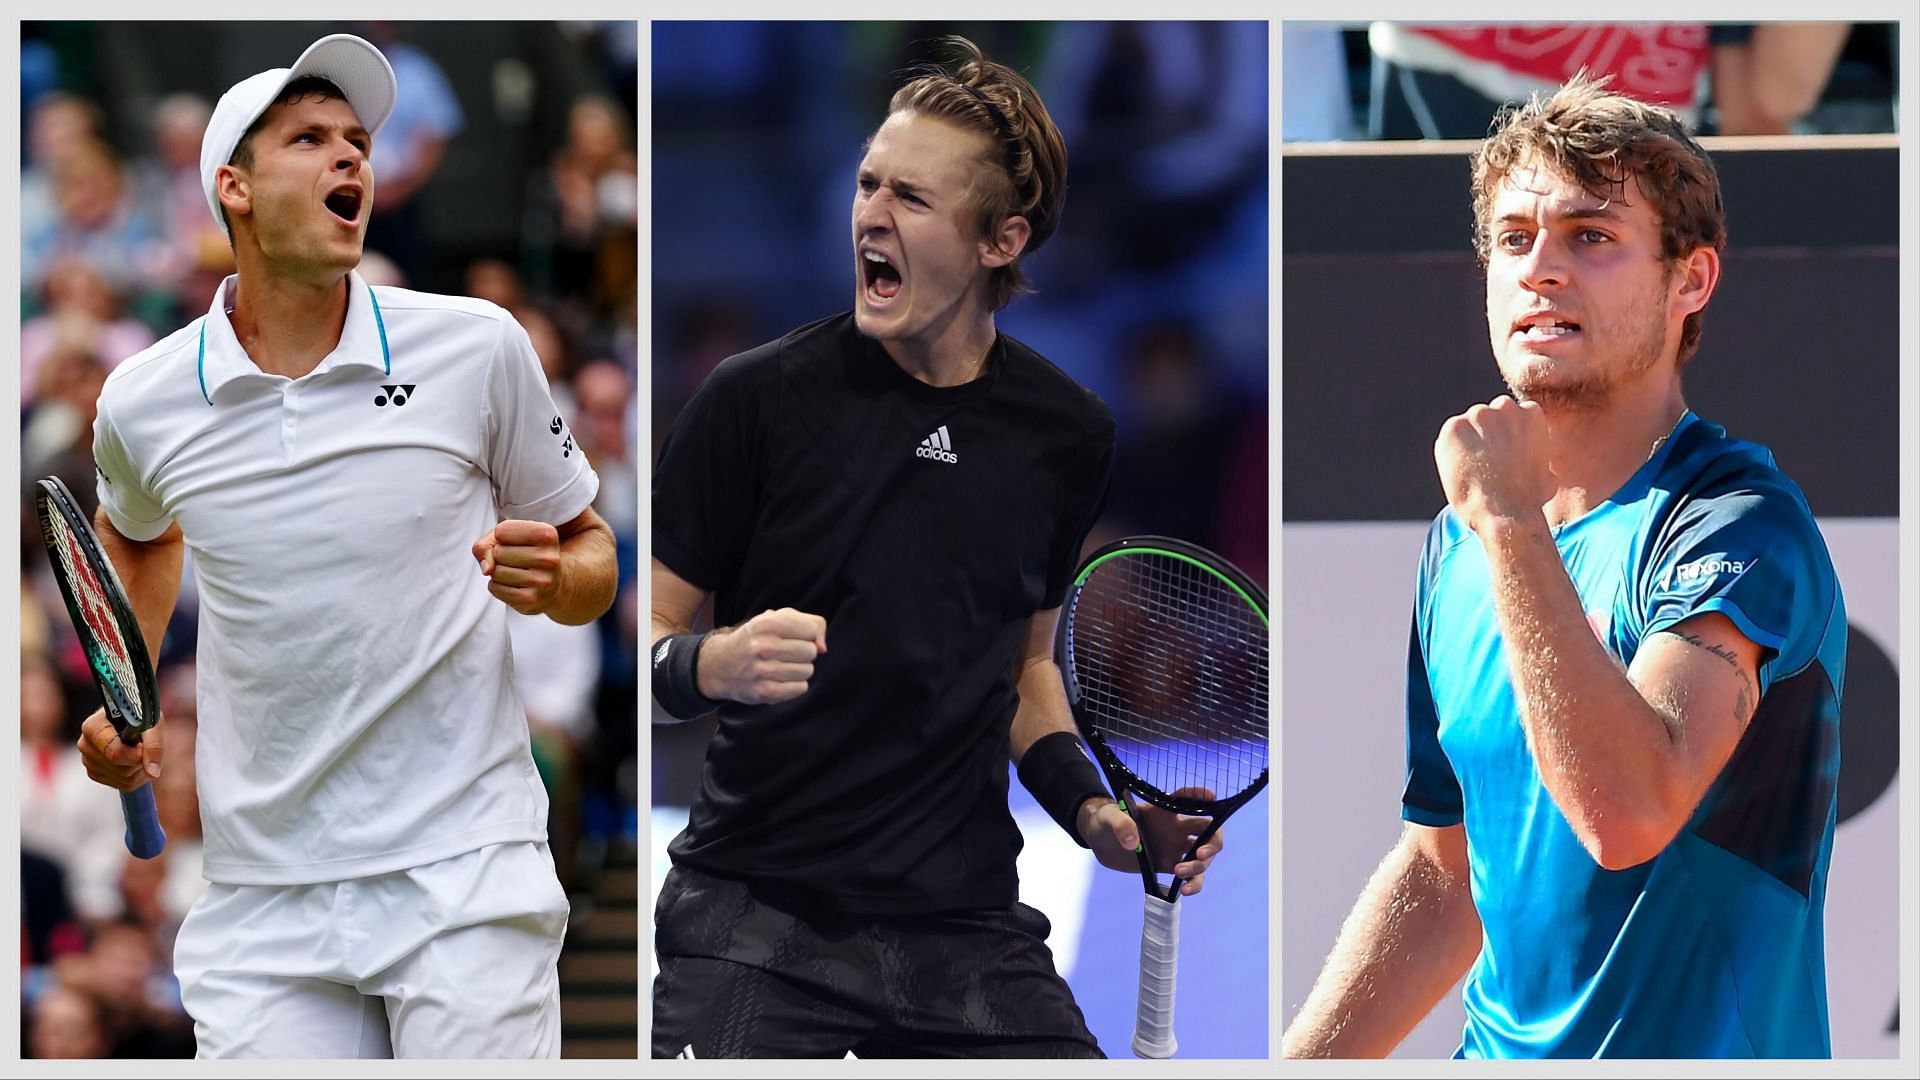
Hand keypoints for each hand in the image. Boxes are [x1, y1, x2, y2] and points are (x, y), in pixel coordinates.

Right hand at [77, 709, 161, 791]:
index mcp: (93, 726)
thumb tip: (153, 773)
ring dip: (141, 768)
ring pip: (124, 779)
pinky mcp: (94, 773)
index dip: (136, 755)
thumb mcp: (151, 722)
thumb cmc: (140, 715)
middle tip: (142, 743)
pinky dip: (137, 776)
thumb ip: (154, 745)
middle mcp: (85, 744)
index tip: (144, 746)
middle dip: (140, 760)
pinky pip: (123, 785)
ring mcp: (88, 761)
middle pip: (120, 768)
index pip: (114, 753)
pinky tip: (135, 759)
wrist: (132, 717)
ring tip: (139, 749)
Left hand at [473, 519, 562, 614]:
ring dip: (498, 572)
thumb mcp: (508, 538)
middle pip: (498, 552)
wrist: (553, 583)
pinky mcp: (531, 599)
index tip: (518, 542)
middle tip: (518, 560)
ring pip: (495, 572)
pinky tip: (513, 585)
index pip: (501, 531)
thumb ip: (486, 544)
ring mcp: (541, 581)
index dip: (502, 537)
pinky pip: (496, 589)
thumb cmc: (527, 554)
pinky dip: (497, 586)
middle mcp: (548, 558)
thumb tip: (486, 569)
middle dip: (500, 556)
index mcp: (547, 534)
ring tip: (516, 572)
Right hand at [698, 608, 827, 704]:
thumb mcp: (775, 619)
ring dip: (799, 670)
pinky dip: (795, 685)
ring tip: (781, 666)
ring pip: (807, 671)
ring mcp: (764, 671)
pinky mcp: (765, 692)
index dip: (806, 634)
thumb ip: (808, 623)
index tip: (793, 637)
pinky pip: (800, 688)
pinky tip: (780, 679)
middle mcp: (764, 646)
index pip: (811, 629)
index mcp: (767, 623)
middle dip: (803, 652)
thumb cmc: (754, 639)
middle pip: (811, 651)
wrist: (719, 665)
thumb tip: (823, 647)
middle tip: (785, 653)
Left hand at [1077, 787, 1223, 895]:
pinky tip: (1185, 890)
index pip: (1186, 798)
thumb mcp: (1108, 818)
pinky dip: (1193, 883)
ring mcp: (1176, 847)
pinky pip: (1191, 876)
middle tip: (1201, 853)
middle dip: (1213, 841)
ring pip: (1202, 856)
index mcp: (1164, 810)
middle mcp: (1176, 827)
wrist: (1102, 843)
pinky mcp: (1170, 866)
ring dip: (1199, 865)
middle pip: (1208, 830)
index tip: (1211, 797)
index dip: (1199, 796)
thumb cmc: (1106, 821)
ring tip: (1179, 872)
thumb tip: (1133, 841)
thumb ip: (1120, 824)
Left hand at [1435, 395, 1555, 532]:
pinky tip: (1459, 471)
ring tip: (1472, 470)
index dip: (1506, 435)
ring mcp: (1478, 415)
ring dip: (1467, 442)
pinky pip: (1448, 437)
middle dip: (1486, 434)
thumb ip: (1542, 463)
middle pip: (1489, 416)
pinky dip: (1450, 452)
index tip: (1503, 453)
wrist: (1504, 509)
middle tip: (1484, 462)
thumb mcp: (1547, 479)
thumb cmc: (1528, 499)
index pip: (1512, 414)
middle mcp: (1504, 407)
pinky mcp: (1453, 427)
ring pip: (1467, 425)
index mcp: (1531, 413)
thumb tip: (1544, 471)